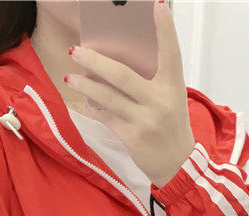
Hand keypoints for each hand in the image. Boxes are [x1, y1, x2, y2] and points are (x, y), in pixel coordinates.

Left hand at [65, 0, 194, 186]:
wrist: (177, 166)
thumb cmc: (172, 128)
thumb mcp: (172, 100)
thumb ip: (153, 81)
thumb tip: (121, 60)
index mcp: (173, 87)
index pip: (171, 52)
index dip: (166, 28)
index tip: (159, 5)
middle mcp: (159, 101)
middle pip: (121, 74)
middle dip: (95, 61)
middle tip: (76, 50)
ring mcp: (144, 120)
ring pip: (107, 97)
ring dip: (85, 85)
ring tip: (71, 76)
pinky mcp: (132, 137)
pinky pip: (106, 116)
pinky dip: (95, 106)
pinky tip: (87, 99)